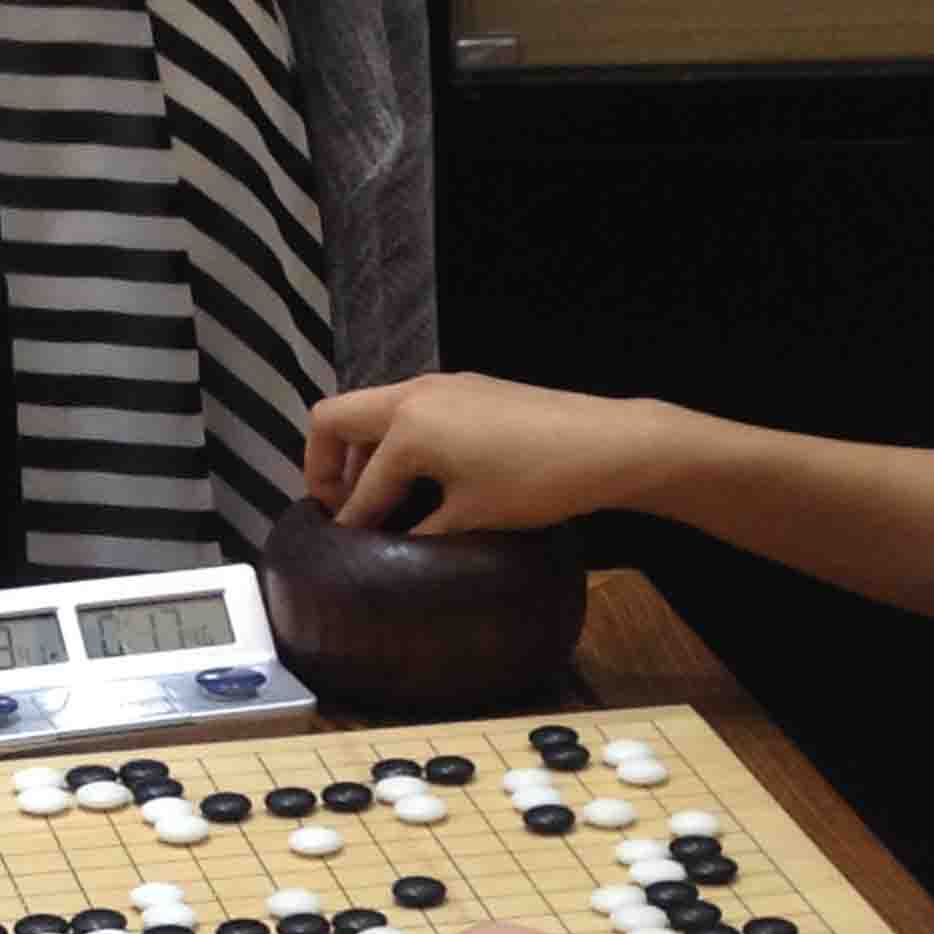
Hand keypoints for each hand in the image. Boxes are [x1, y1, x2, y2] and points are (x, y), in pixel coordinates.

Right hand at [301, 373, 672, 534]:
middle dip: (326, 461)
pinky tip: (419, 472)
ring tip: (375, 492)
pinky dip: (396, 436)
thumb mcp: (473, 516)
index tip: (340, 544)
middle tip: (335, 502)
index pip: (362, 483)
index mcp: (406, 428)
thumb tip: (397, 548)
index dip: (350, 519)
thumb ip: (423, 531)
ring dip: (362, 447)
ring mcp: (441, 385)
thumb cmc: (537, 482)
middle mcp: (413, 395)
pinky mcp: (468, 387)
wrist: (607, 443)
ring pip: (375, 408)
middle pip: (337, 418)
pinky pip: (410, 407)